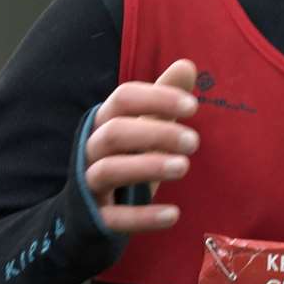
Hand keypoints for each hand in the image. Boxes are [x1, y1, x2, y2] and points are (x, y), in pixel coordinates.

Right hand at [84, 59, 199, 234]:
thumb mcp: (144, 130)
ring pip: (108, 170)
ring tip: (184, 167)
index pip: (123, 99)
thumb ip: (162, 101)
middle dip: (155, 133)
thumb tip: (187, 65)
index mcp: (105, 122)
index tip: (193, 106)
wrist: (88, 213)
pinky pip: (113, 217)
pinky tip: (173, 215)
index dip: (156, 98)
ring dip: (147, 166)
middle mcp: (91, 149)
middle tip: (194, 141)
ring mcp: (89, 183)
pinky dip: (142, 217)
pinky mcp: (94, 218)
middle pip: (115, 132)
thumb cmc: (124, 160)